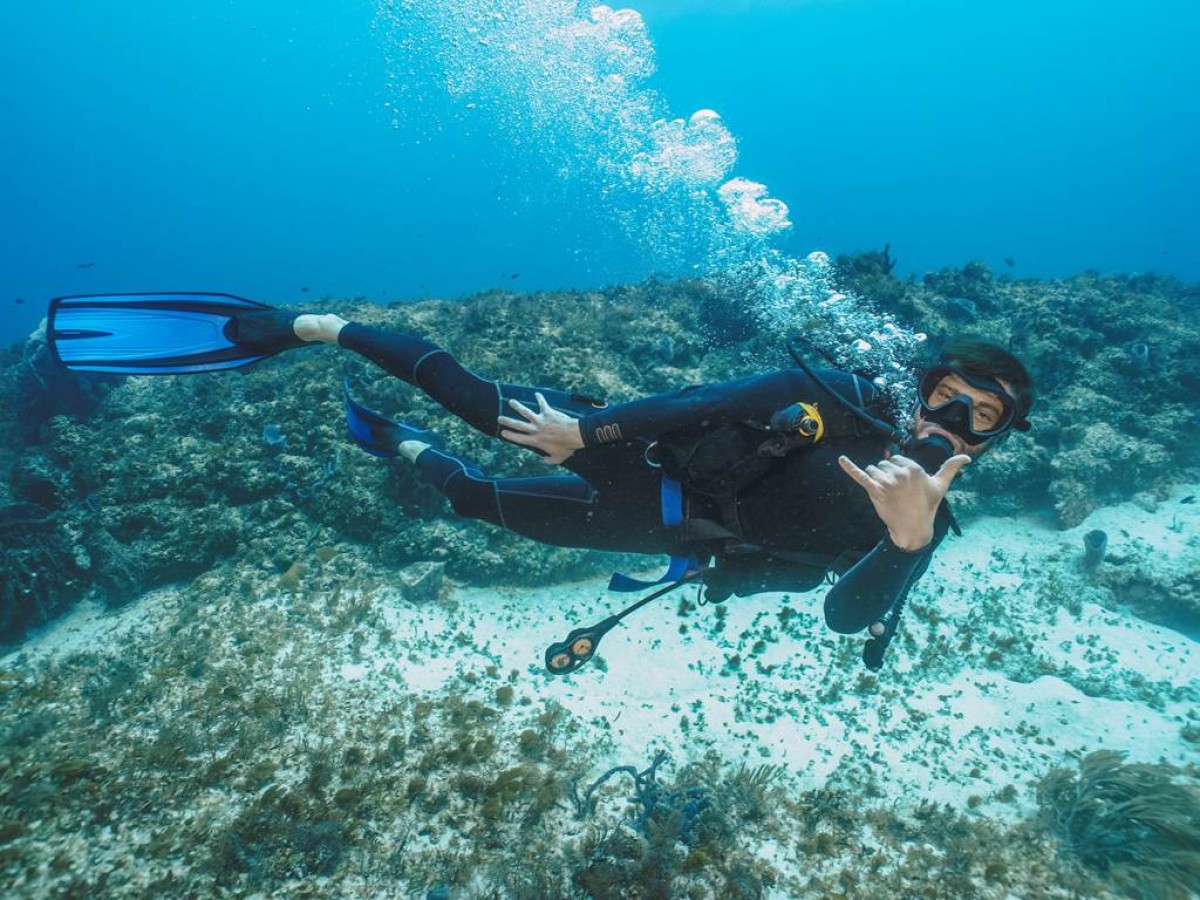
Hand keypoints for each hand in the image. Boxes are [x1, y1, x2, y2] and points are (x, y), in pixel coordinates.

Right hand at [498, 393, 583, 463]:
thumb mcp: (558, 458)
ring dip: (518, 406)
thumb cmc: (567, 447)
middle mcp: (535, 430)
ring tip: (511, 402)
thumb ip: (549, 460)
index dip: (510, 436)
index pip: (519, 438)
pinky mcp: (548, 412)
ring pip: (526, 412)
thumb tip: (544, 460)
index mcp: (536, 441)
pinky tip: (537, 393)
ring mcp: (541, 420)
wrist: (574, 435)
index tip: (502, 432)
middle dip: (507, 421)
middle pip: (518, 425)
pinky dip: (540, 398)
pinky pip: (542, 404)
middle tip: (499, 418)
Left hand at [838, 452, 970, 550]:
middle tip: (897, 492)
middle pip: (883, 464)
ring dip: (876, 480)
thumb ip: (951, 468)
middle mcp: (900, 473)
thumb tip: (967, 456)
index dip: (898, 471)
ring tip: (887, 494)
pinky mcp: (875, 491)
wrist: (914, 528)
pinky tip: (841, 460)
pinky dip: (849, 467)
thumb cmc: (927, 506)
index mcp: (914, 468)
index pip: (896, 459)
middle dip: (886, 475)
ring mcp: (887, 482)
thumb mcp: (941, 485)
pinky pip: (860, 475)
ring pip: (873, 470)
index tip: (905, 485)